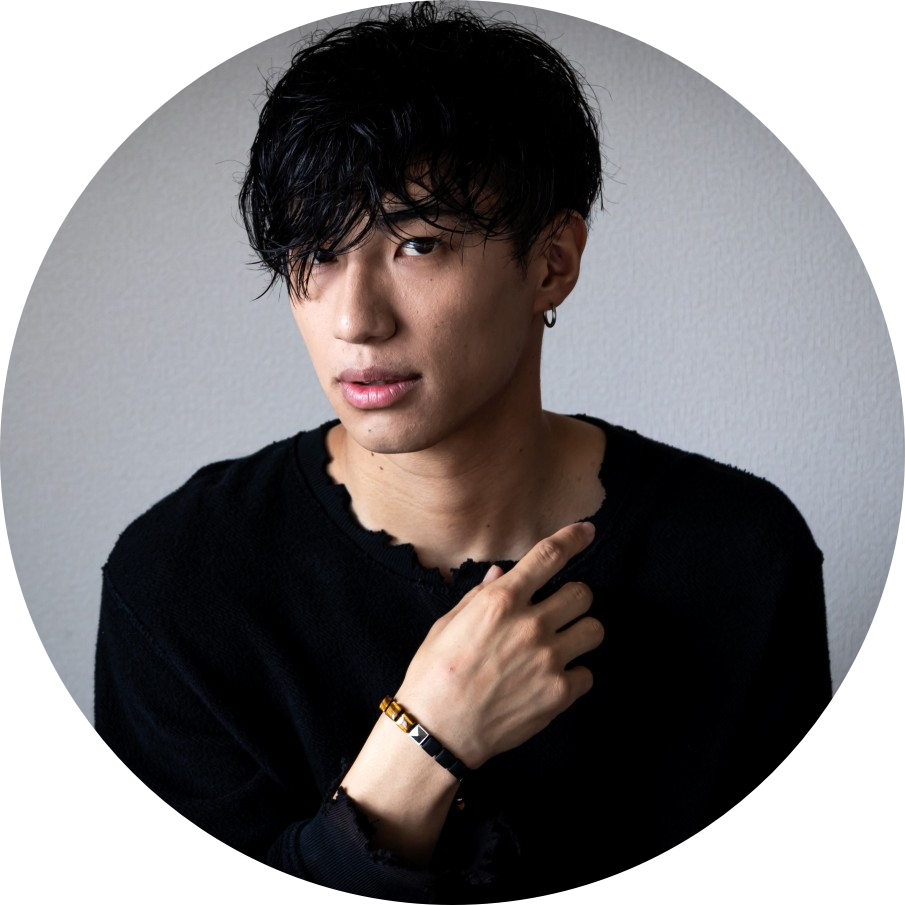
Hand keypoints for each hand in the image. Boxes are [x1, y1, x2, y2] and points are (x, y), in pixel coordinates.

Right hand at [395, 521, 603, 768]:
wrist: (437, 729)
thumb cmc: (435, 673)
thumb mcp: (448, 623)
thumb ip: (480, 595)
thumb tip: (502, 573)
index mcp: (500, 601)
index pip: (549, 556)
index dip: (573, 538)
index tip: (587, 531)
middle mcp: (530, 625)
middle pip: (583, 593)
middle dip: (575, 597)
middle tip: (561, 609)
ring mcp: (548, 659)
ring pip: (593, 629)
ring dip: (580, 632)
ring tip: (562, 643)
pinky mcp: (558, 693)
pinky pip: (587, 673)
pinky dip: (574, 675)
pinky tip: (552, 679)